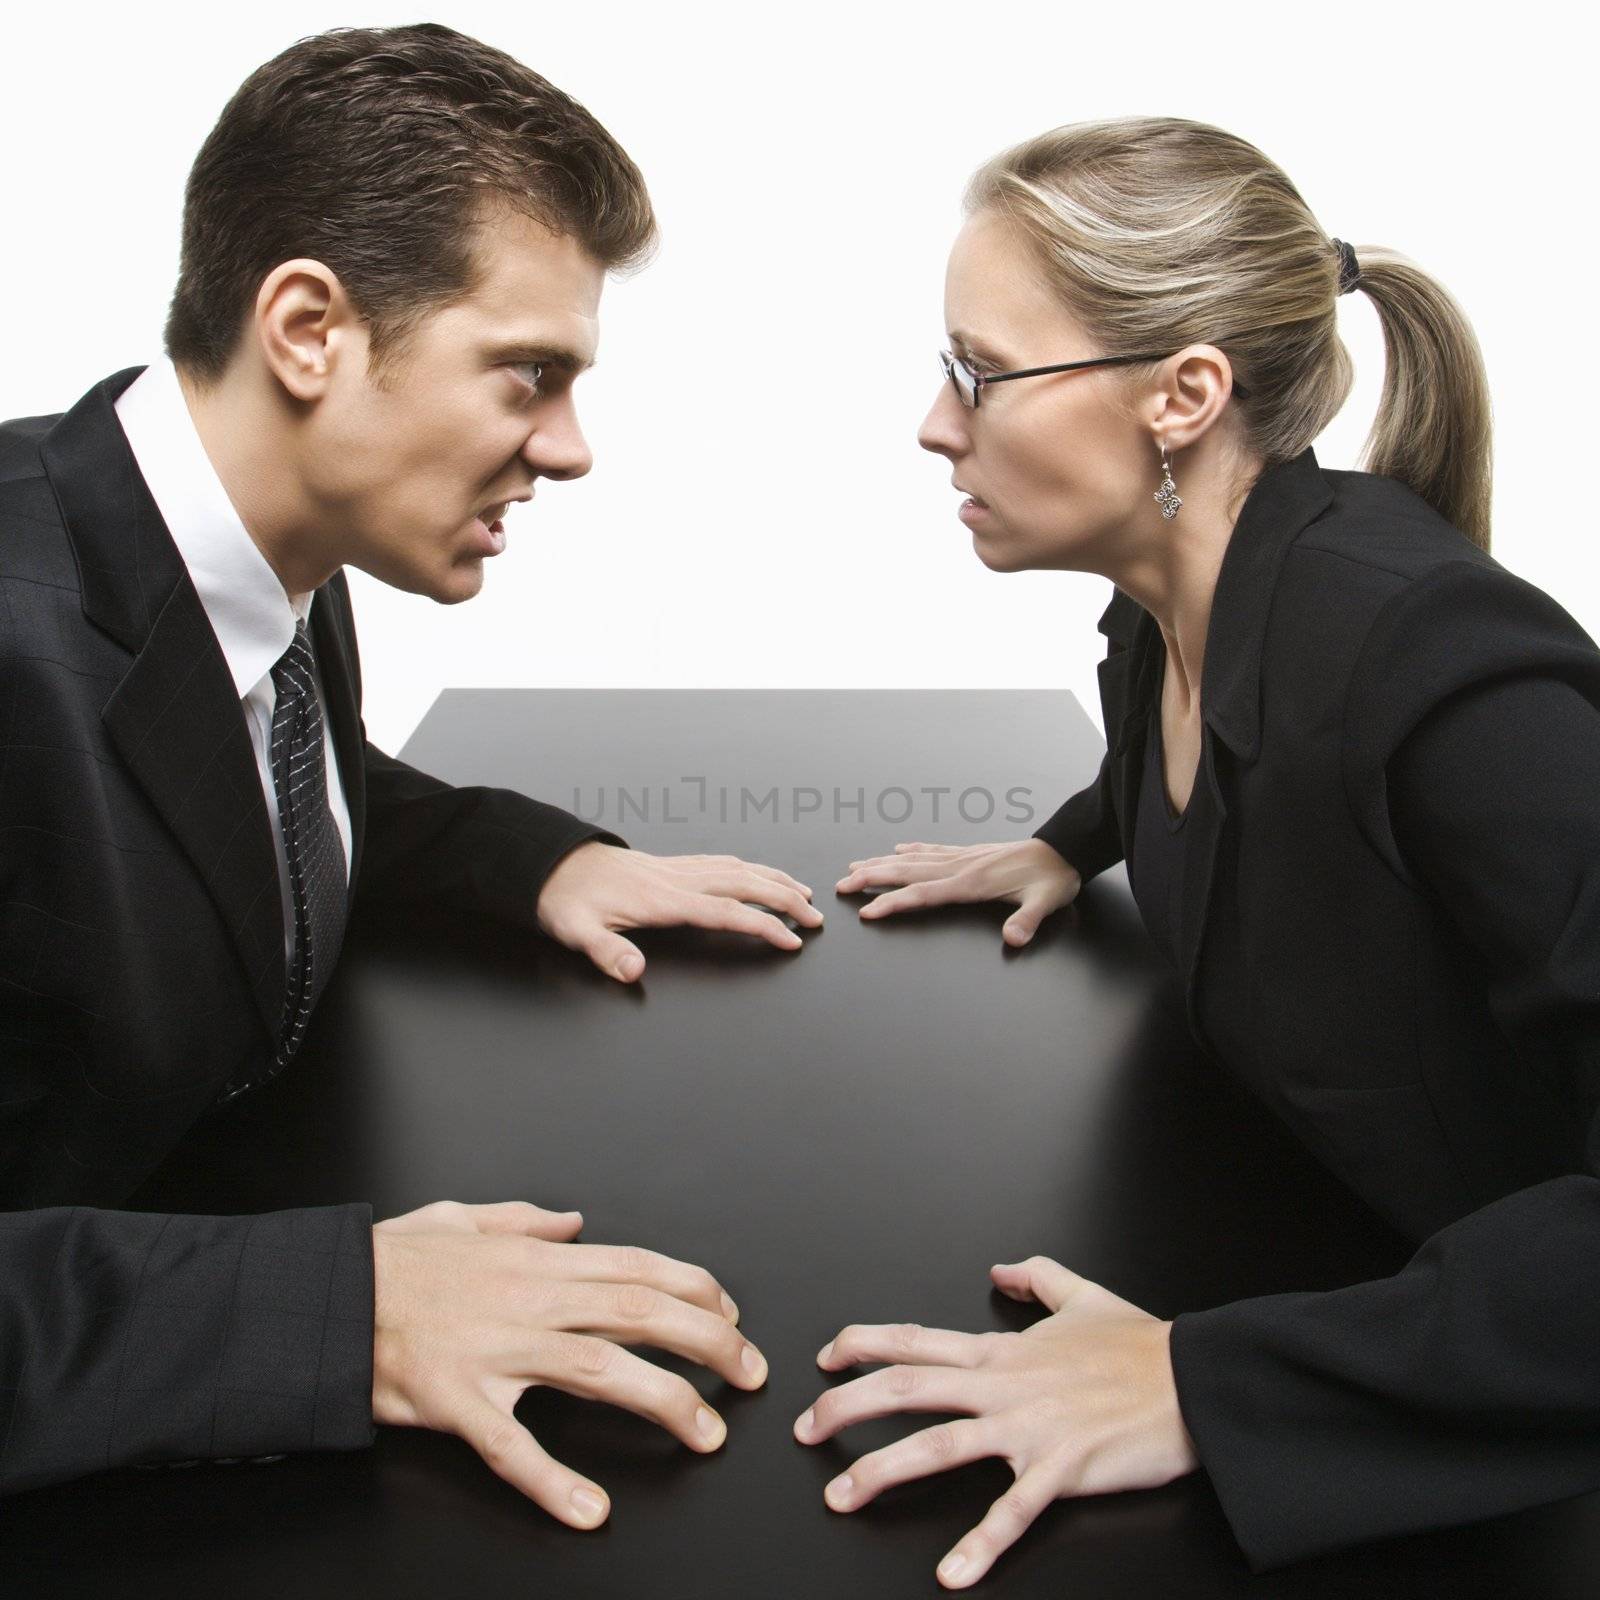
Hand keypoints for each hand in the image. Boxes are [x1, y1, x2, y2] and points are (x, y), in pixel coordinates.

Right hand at [372, 1199, 766, 1526]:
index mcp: (536, 1260)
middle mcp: (530, 1300)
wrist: (322, 1297)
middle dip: (710, 1340)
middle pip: (641, 1312)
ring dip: (666, 1401)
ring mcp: (497, 1352)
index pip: (639, 1267)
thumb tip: (574, 1220)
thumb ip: (525, 1219)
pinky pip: (513, 1448)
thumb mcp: (464, 1217)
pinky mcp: (457, 1403)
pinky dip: (554, 1482)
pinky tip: (591, 1509)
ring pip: (601, 1369)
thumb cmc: (391, 1261)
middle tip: (751, 1371)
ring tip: (708, 1433)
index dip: (696, 1290)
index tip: (731, 1313)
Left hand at [538, 842, 823, 980]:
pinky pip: (721, 862)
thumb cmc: (566, 901)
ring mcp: (675, 869)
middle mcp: (676, 879)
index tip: (792, 939)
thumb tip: (633, 972)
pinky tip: (758, 875)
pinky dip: (749, 869)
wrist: (551, 864)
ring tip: (804, 895)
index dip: (762, 925)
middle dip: (785, 900)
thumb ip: (607, 953)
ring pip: (737, 868)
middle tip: (816, 919)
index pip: (725, 912)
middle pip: (744, 884)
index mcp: (661, 899)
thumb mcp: (576, 932)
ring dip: (774, 880)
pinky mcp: (670, 865)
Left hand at [794, 1257, 1196, 1588]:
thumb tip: (1003, 1267)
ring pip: (938, 1445)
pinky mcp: (1060, 1469)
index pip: (916, 1342)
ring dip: (882, 1471)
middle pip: (905, 1389)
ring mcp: (1027, 1428)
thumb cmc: (1141, 1346)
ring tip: (841, 1496)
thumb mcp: (1082, 1293)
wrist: (1192, 1381)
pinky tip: (952, 1572)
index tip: (826, 1356)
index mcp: (1002, 1351)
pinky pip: (1011, 1510)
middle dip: (846, 1409)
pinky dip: (981, 1543)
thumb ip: (1037, 1277)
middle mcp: (1003, 1386)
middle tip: (806, 1429)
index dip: (864, 1345)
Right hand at [835, 839, 1079, 945]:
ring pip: (913, 859)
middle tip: (840, 885)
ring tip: (855, 866)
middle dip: (871, 878)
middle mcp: (960, 866)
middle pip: (906, 872)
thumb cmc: (1053, 878)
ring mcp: (963, 857)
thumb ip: (1026, 921)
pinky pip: (933, 850)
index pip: (922, 894)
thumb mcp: (1045, 903)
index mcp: (971, 882)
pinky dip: (912, 850)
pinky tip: (898, 849)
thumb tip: (1013, 939)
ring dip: (882, 863)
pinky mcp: (971, 853)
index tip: (866, 912)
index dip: (892, 903)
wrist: (1066, 848)